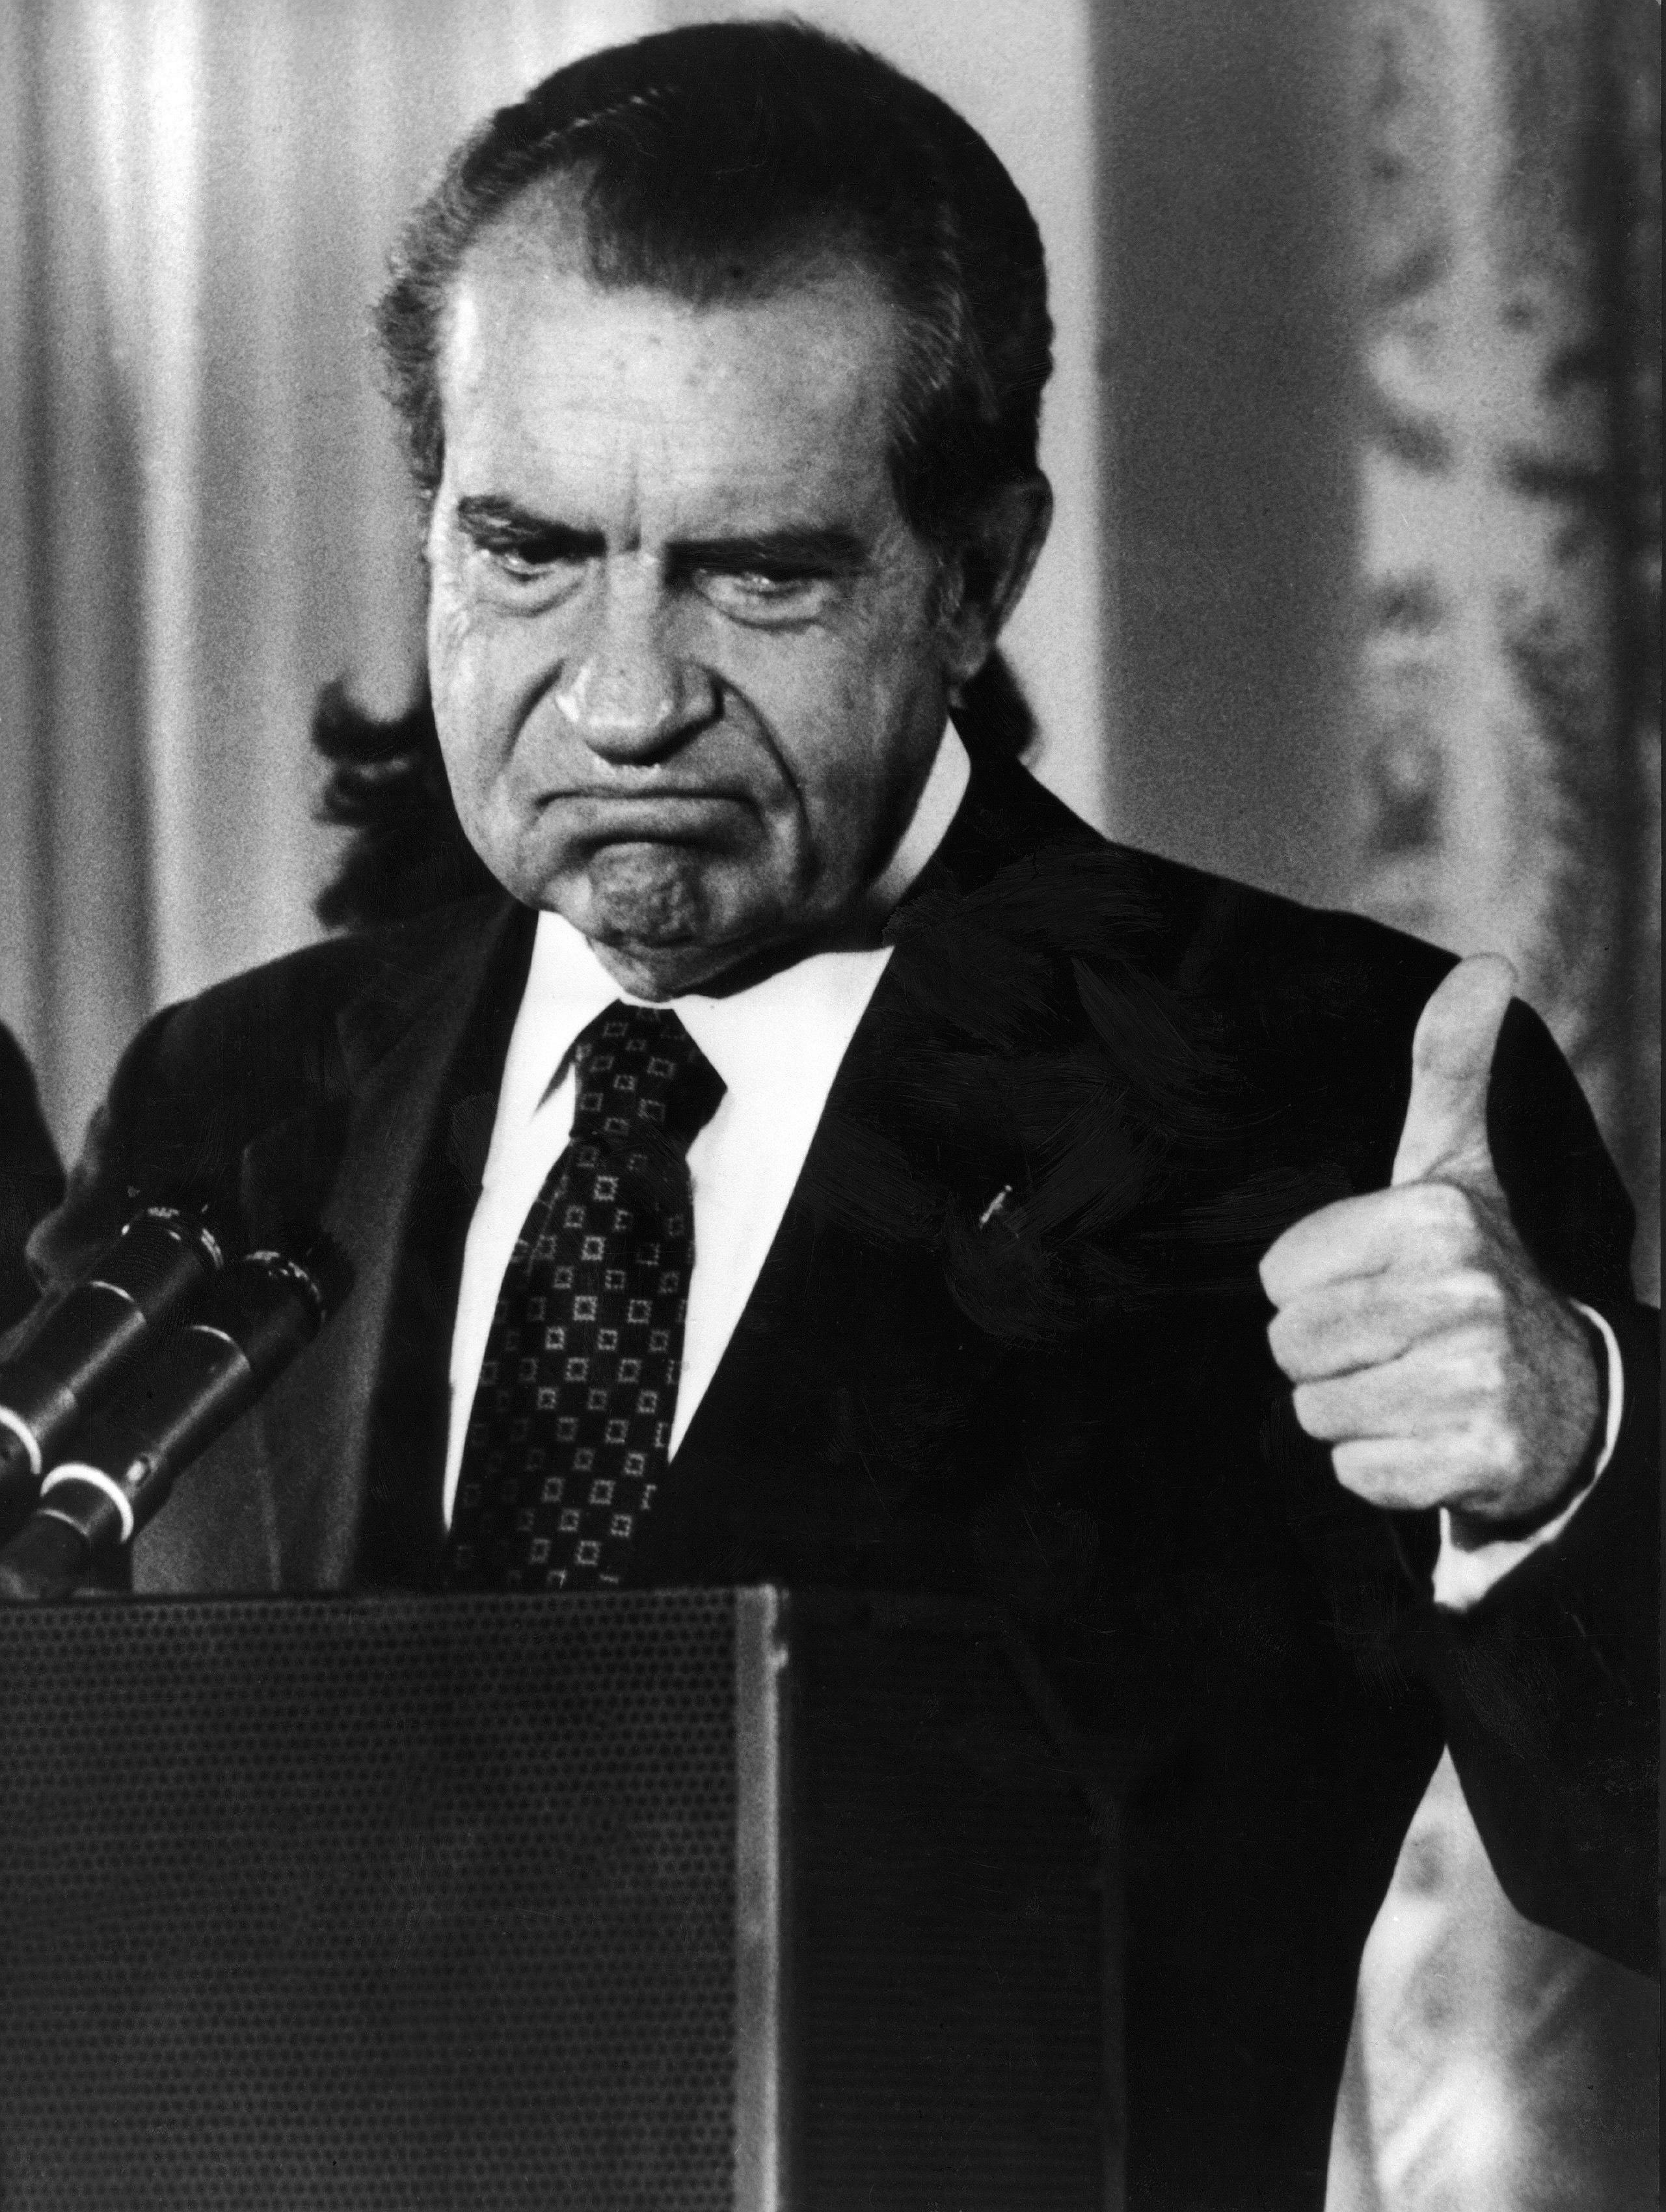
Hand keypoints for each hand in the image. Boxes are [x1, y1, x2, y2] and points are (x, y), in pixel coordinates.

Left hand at [1259, 956, 1599, 1532]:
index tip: (1379, 1283)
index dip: (1315, 1287)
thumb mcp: (1456, 1167)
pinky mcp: (1477, 1457)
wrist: (1566, 1400)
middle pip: (1289, 1346)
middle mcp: (1463, 1292)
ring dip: (1351, 1410)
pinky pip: (1355, 1472)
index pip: (1278, 1276)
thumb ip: (1448, 1068)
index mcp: (1437, 1216)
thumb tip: (1487, 963)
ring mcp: (1476, 1379)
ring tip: (1411, 1385)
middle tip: (1392, 1342)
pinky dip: (1382, 1466)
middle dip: (1326, 1354)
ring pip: (1315, 1412)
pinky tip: (1430, 1437)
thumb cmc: (1474, 1274)